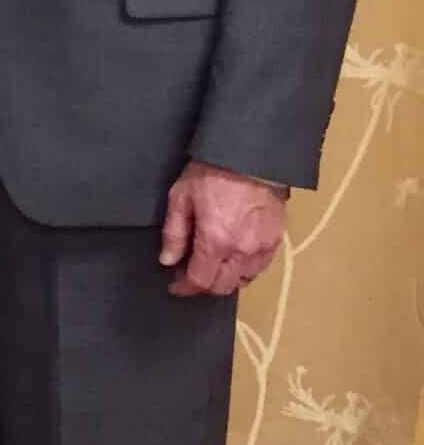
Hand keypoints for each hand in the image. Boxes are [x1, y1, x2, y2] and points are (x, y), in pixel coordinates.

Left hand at [159, 161, 291, 296]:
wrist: (252, 156)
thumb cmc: (212, 172)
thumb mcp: (181, 198)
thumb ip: (174, 234)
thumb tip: (167, 260)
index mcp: (216, 242)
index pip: (200, 281)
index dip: (184, 287)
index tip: (175, 285)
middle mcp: (242, 251)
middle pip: (223, 287)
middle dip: (203, 286)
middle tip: (189, 274)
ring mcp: (263, 248)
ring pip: (243, 280)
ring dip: (225, 279)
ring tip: (211, 265)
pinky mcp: (277, 240)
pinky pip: (260, 267)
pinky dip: (244, 270)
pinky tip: (232, 257)